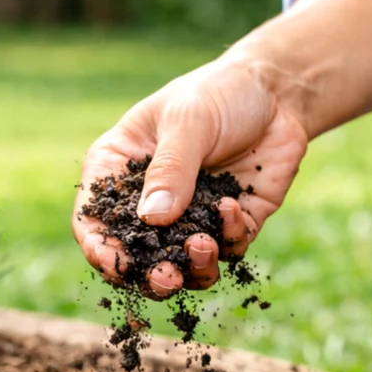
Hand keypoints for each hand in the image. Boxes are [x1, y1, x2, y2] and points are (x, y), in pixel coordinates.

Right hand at [71, 56, 307, 298]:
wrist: (278, 92)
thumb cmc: (219, 93)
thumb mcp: (188, 121)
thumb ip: (170, 169)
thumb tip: (152, 220)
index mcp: (120, 169)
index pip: (93, 218)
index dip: (99, 247)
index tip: (117, 265)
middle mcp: (152, 199)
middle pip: (137, 254)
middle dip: (150, 274)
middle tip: (167, 279)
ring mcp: (193, 215)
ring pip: (185, 263)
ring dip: (193, 267)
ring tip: (203, 246)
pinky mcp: (233, 222)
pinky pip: (228, 247)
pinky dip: (230, 238)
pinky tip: (233, 209)